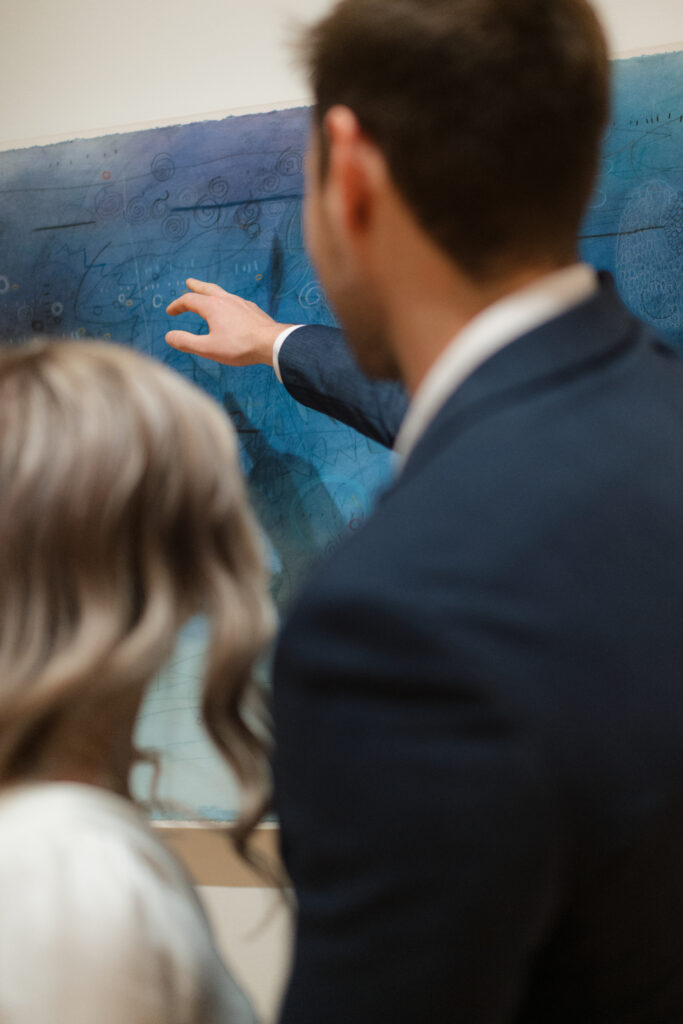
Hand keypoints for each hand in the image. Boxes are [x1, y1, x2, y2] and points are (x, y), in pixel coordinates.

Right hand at [165, 279, 291, 366]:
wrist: (271, 343)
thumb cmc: (239, 346)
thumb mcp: (208, 348)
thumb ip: (187, 342)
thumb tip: (169, 336)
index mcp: (212, 307)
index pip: (189, 300)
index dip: (177, 305)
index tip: (170, 311)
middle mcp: (226, 300)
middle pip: (207, 289)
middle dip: (195, 286)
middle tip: (189, 282)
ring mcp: (241, 303)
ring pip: (222, 292)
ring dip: (211, 291)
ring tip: (209, 293)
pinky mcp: (252, 309)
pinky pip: (236, 301)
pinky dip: (227, 301)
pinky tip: (231, 307)